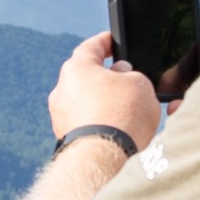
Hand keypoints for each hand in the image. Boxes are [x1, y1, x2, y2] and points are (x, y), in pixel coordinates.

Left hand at [48, 32, 163, 148]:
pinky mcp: (64, 137)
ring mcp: (60, 116)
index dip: (104, 42)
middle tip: (125, 78)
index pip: (90, 47)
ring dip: (102, 101)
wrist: (102, 158)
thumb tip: (120, 74)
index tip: (111, 41)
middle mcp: (62, 90)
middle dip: (105, 76)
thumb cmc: (122, 115)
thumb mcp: (139, 83)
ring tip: (126, 109)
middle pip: (85, 75)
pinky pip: (84, 121)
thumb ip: (130, 73)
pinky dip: (98, 121)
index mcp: (76, 69)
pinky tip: (115, 128)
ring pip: (84, 100)